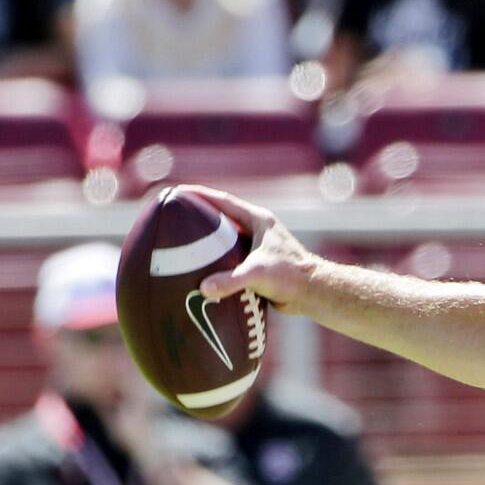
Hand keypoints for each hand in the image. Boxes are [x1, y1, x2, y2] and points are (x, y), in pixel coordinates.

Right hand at [183, 185, 318, 314]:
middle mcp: (257, 230)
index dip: (200, 195)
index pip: (224, 202)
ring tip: (178, 244)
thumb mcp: (258, 274)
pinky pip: (229, 258)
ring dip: (205, 241)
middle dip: (198, 216)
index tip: (177, 192)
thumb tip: (204, 288)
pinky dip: (213, 261)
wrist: (312, 293)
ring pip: (225, 239)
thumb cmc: (291, 277)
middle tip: (172, 216)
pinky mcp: (257, 263)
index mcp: (258, 221)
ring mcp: (258, 246)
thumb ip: (231, 280)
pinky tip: (196, 270)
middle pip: (222, 218)